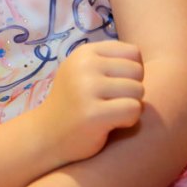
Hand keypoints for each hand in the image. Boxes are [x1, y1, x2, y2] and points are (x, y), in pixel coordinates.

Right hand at [35, 40, 143, 163]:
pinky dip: (129, 120)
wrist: (46, 134)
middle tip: (112, 101)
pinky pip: (133, 110)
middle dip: (132, 89)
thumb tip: (140, 59)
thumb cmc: (74, 100)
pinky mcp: (93, 114)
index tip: (116, 84)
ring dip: (131, 105)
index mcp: (85, 53)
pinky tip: (111, 124)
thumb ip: (109, 60)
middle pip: (137, 71)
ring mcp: (87, 89)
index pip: (133, 52)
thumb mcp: (83, 70)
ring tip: (110, 112)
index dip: (132, 71)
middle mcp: (84, 66)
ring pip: (138, 90)